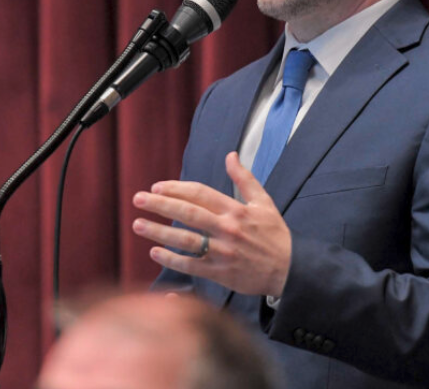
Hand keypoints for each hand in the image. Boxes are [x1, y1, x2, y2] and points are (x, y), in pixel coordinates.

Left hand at [132, 151, 291, 296]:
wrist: (290, 270)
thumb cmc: (275, 235)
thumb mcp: (264, 202)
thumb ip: (245, 179)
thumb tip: (231, 155)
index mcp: (236, 210)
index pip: (200, 194)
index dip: (176, 188)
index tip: (157, 187)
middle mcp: (227, 229)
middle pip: (188, 213)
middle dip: (160, 205)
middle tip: (138, 199)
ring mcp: (222, 252)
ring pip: (185, 240)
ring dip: (159, 232)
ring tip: (137, 225)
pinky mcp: (220, 273)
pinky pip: (191, 265)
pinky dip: (172, 259)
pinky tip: (155, 252)